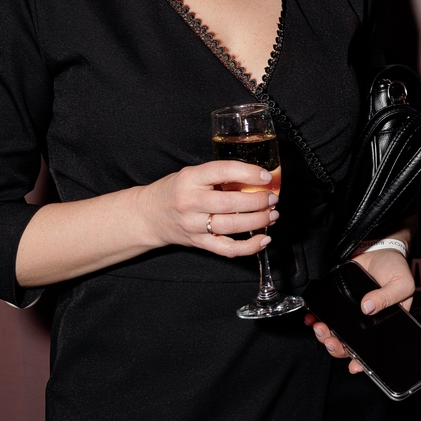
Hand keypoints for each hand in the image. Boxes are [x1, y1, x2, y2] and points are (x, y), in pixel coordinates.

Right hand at [132, 161, 278, 257]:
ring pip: (232, 226)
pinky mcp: (199, 243)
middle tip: (272, 198)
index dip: (248, 173)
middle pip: (230, 203)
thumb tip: (255, 179)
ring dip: (258, 221)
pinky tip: (263, 239)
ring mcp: (194, 225)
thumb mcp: (192, 175)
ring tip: (272, 215)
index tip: (266, 176)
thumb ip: (218, 176)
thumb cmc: (174, 191)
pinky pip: (227, 248)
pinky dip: (249, 247)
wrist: (147, 215)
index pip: (222, 171)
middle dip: (258, 201)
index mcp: (190, 178)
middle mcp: (190, 201)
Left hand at [307, 247, 415, 374]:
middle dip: (338, 348)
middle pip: (350, 345)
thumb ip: (388, 296)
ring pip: (335, 334)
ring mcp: (350, 315)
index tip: (354, 365)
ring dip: (325, 336)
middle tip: (332, 341)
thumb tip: (368, 307)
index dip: (363, 361)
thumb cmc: (395, 267)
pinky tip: (312, 319)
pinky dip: (316, 320)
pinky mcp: (337, 303)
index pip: (373, 349)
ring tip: (320, 329)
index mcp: (385, 324)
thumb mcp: (402, 282)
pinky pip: (326, 316)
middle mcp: (366, 323)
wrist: (378, 247)